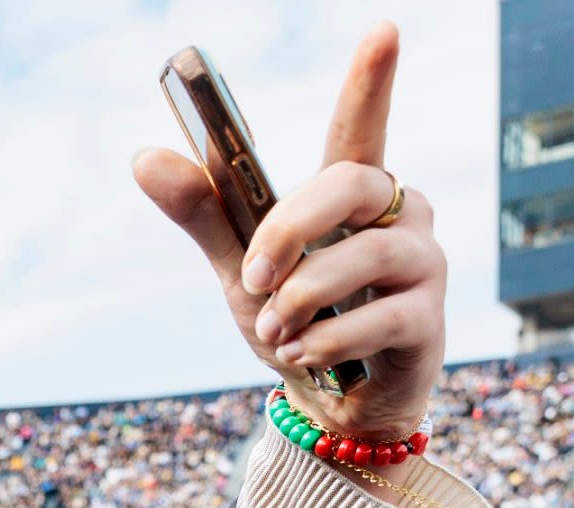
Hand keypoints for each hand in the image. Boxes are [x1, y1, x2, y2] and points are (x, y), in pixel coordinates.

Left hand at [135, 23, 442, 441]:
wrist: (333, 404)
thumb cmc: (295, 318)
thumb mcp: (240, 265)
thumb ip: (203, 212)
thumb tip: (145, 156)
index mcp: (354, 191)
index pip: (362, 125)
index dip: (372, 80)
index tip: (383, 29)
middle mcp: (400, 214)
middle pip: (350, 184)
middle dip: (289, 228)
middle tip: (253, 277)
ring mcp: (422, 264)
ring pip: (362, 256)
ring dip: (301, 297)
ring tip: (274, 330)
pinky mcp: (429, 320)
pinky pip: (377, 318)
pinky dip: (326, 340)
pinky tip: (305, 354)